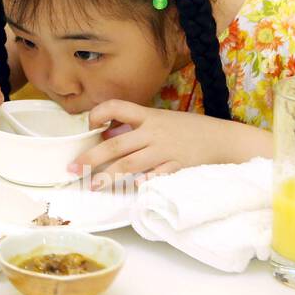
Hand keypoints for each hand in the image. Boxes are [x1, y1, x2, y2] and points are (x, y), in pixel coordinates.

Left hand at [68, 99, 248, 188]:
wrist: (222, 139)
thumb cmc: (188, 129)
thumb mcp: (162, 120)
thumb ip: (137, 126)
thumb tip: (105, 135)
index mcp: (148, 116)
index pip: (116, 107)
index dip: (98, 114)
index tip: (89, 126)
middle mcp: (153, 132)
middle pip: (116, 144)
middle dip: (91, 157)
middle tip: (73, 168)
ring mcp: (165, 150)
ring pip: (130, 164)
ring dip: (109, 176)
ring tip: (92, 185)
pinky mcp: (177, 167)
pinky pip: (156, 176)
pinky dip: (143, 182)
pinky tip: (132, 188)